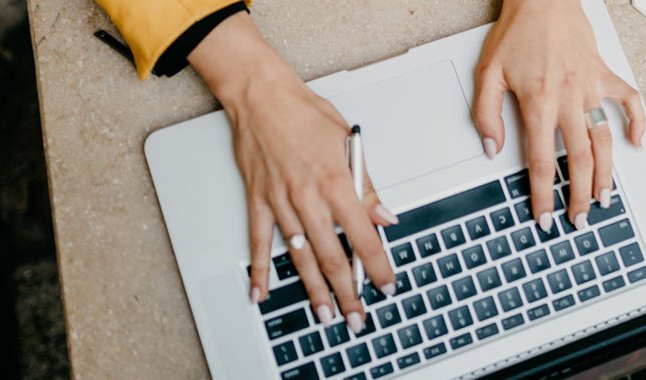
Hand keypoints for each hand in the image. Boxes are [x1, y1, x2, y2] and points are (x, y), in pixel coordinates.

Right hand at [189, 14, 398, 331]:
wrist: (261, 98)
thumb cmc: (304, 114)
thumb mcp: (348, 144)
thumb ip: (368, 187)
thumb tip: (384, 217)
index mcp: (337, 184)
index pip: (364, 237)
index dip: (377, 267)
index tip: (386, 286)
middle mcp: (309, 199)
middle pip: (333, 256)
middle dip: (348, 292)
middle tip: (357, 318)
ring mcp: (281, 204)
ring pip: (300, 257)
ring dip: (313, 290)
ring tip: (325, 315)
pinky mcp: (259, 202)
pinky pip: (259, 243)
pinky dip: (260, 271)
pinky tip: (261, 293)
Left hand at [473, 0, 645, 231]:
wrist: (542, 0)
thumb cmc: (517, 33)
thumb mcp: (488, 73)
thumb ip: (486, 114)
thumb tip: (492, 149)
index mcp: (538, 102)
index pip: (540, 160)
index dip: (542, 194)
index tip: (545, 217)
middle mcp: (569, 99)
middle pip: (578, 158)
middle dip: (578, 195)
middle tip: (579, 219)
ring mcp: (591, 88)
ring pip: (604, 139)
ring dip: (605, 173)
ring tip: (603, 198)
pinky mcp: (604, 75)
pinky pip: (629, 101)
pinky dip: (637, 122)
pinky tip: (636, 143)